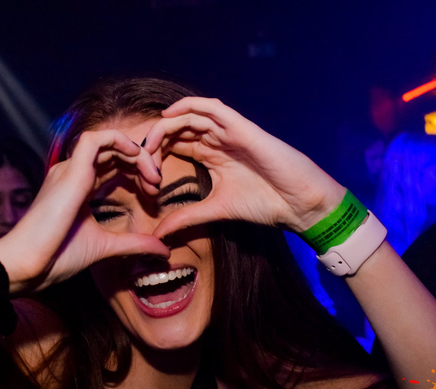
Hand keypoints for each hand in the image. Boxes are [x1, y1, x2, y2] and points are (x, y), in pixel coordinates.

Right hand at [0, 129, 169, 292]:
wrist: (29, 265)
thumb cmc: (57, 257)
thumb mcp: (106, 247)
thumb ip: (135, 244)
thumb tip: (164, 250)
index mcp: (78, 187)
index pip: (112, 165)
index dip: (137, 172)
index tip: (154, 193)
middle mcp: (73, 173)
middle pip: (113, 151)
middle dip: (141, 162)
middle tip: (157, 183)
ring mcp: (70, 170)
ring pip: (108, 142)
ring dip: (136, 153)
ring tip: (152, 175)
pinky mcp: (71, 172)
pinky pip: (95, 139)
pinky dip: (120, 140)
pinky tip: (137, 156)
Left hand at [142, 97, 345, 237]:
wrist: (297, 203)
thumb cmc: (265, 204)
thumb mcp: (215, 211)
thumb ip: (187, 218)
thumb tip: (158, 235)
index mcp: (212, 156)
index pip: (176, 145)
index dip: (155, 154)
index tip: (141, 176)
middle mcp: (218, 139)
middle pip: (178, 128)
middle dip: (155, 140)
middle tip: (138, 159)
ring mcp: (229, 131)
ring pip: (189, 116)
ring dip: (166, 125)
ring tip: (149, 141)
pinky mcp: (241, 127)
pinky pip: (211, 107)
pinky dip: (188, 106)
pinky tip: (169, 115)